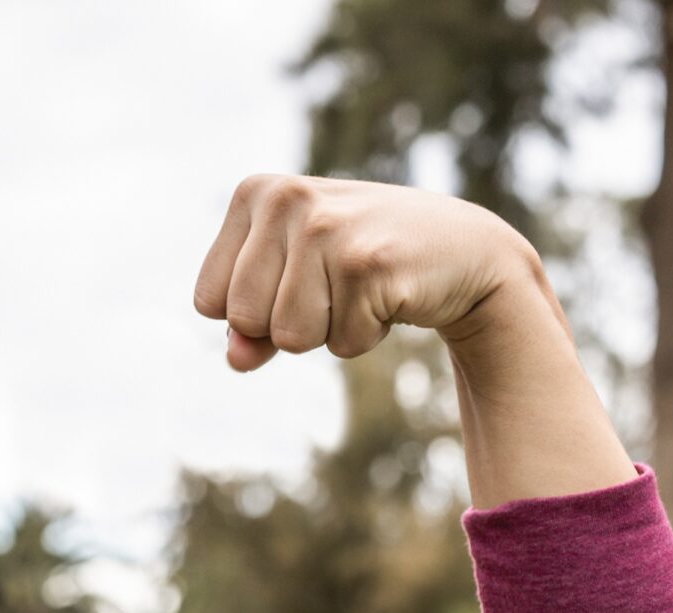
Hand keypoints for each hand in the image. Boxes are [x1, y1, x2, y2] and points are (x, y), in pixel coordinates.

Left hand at [192, 174, 539, 372]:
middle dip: (290, 324)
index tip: (299, 276)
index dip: (254, 311)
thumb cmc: (362, 265)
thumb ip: (250, 326)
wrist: (463, 249)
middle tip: (337, 283)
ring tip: (362, 287)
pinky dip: (365, 335)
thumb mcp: (292, 284)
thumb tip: (236, 359)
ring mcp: (327, 227)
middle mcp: (285, 198)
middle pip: (245, 320)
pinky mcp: (367, 262)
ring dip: (330, 331)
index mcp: (255, 193)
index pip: (209, 301)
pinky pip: (340, 342)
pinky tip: (391, 294)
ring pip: (290, 337)